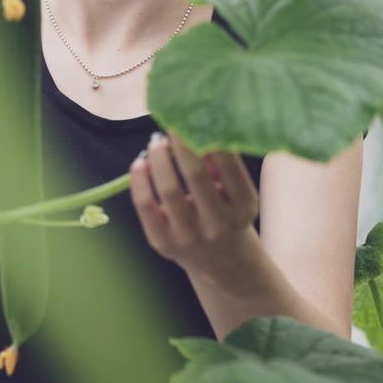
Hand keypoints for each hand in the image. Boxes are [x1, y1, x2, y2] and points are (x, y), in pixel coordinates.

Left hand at [129, 130, 258, 276]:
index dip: (209, 138)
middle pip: (195, 175)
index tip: (195, 116)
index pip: (228, 166)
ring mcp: (190, 237)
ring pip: (168, 189)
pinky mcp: (164, 244)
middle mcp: (218, 225)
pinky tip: (140, 163)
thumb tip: (196, 125)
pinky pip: (145, 206)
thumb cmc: (229, 215)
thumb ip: (220, 164)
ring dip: (158, 158)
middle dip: (180, 143)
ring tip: (156, 142)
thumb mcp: (236, 192)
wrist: (224, 265)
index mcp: (243, 206)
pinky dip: (139, 180)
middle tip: (171, 123)